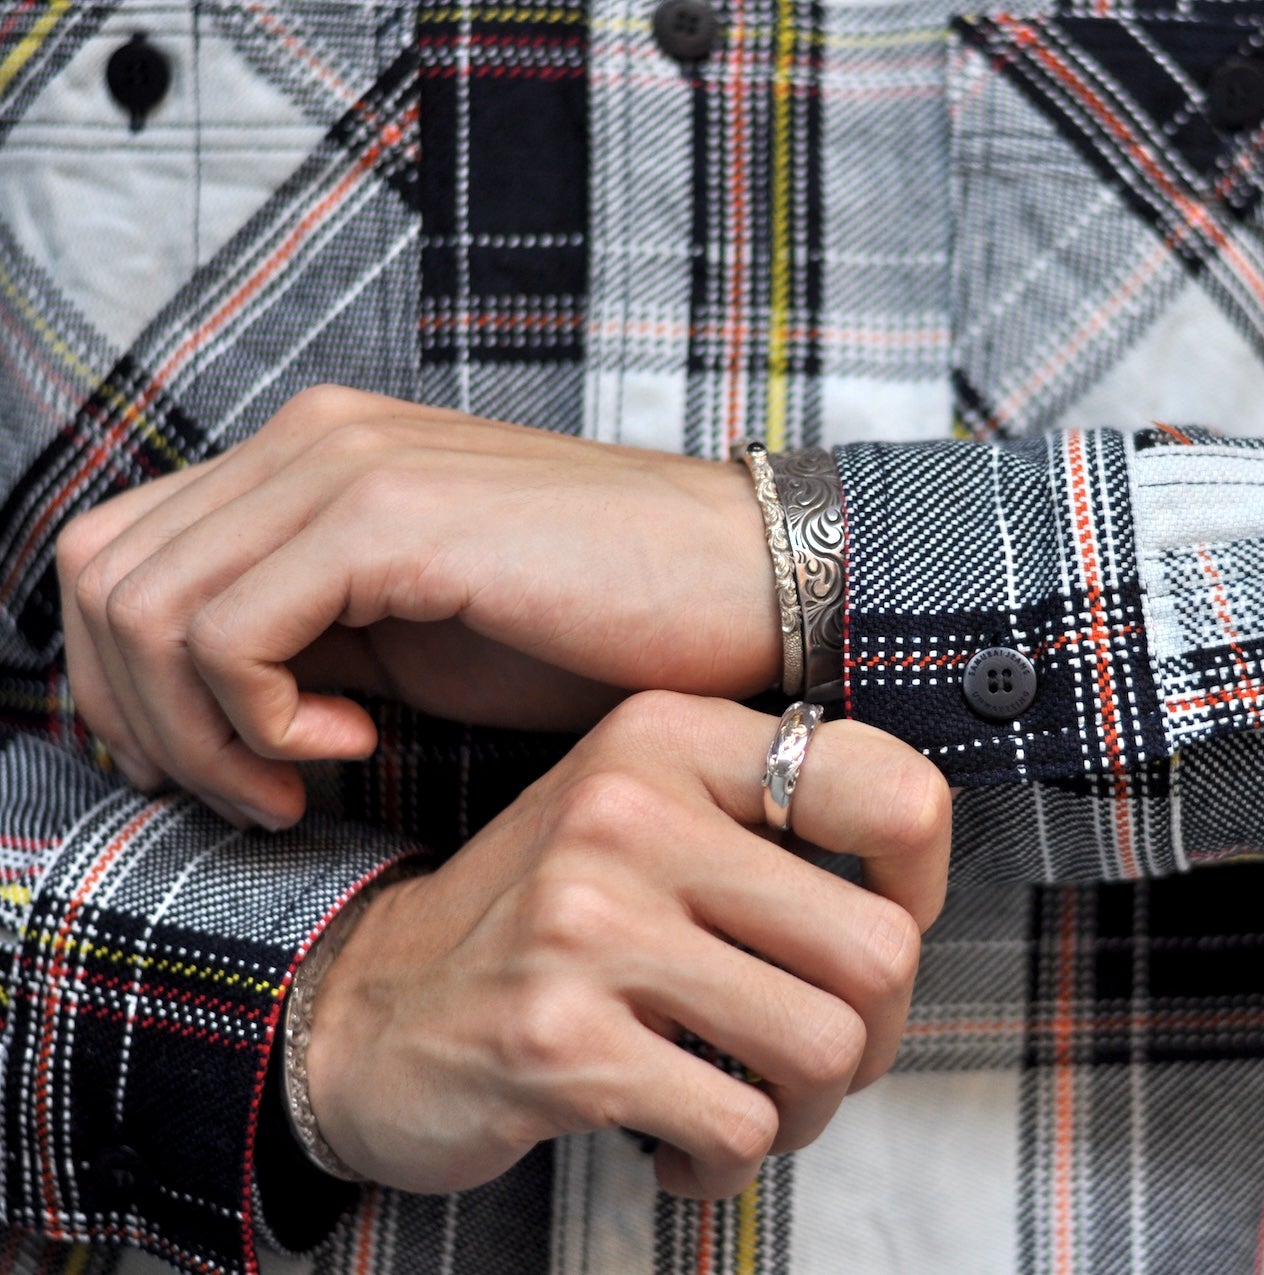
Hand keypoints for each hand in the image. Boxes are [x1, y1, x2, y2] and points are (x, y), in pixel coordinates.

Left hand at [54, 385, 780, 828]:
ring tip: (307, 781)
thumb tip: (186, 716)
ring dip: (199, 734)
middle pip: (101, 577)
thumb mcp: (416, 639)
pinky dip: (260, 723)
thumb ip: (303, 643)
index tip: (228, 768)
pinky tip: (362, 746)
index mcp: (312, 459)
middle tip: (256, 790)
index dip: (128, 685)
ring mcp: (344, 466)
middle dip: (144, 718)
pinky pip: (228, 637)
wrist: (750, 586)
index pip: (120, 556)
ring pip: (142, 608)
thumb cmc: (603, 628)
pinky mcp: (389, 519)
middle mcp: (311, 439)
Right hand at [307, 691, 949, 1196]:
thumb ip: (761, 818)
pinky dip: (728, 1164)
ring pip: (823, 1048)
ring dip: (806, 1111)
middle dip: (875, 1035)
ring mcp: (590, 926)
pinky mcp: (559, 1041)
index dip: (925, 887)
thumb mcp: (640, 814)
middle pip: (877, 949)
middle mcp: (630, 813)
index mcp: (667, 740)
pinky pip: (737, 1127)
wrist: (362, 1010)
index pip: (891, 794)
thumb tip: (914, 888)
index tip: (883, 940)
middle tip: (822, 1059)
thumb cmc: (544, 924)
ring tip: (751, 1108)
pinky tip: (682, 1151)